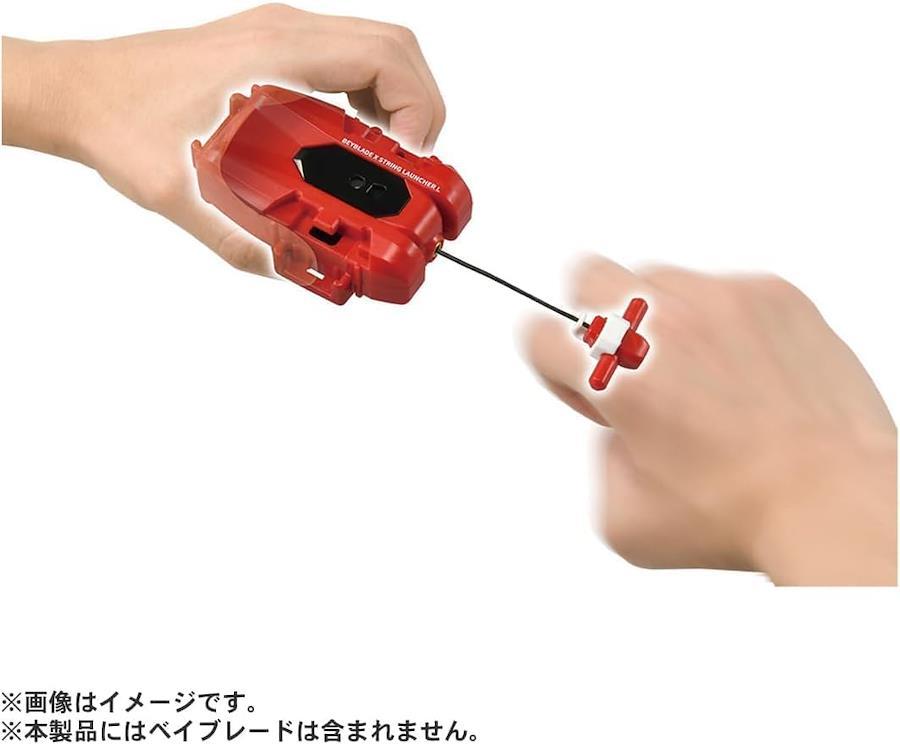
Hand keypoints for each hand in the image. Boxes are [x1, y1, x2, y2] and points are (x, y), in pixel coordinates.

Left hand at [2, 5, 445, 273]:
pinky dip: (372, 98)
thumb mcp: (180, 191)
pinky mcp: (274, 52)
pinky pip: (347, 62)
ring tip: (395, 160)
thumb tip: (296, 269)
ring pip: (375, 53)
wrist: (81, 92)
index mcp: (275, 54)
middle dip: (423, 110)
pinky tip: (355, 141)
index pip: (384, 60)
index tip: (414, 164)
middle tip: (416, 169)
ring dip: (400, 104)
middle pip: (395, 52)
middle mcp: (286, 34)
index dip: (420, 112)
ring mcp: (282, 37)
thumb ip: (240, 239)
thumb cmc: (121, 120)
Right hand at [525, 257, 896, 584]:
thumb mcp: (625, 519)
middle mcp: (662, 324)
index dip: (556, 367)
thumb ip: (597, 459)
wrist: (835, 500)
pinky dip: (723, 323)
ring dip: (663, 320)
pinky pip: (723, 288)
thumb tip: (618, 425)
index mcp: (616, 375)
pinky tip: (746, 371)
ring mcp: (720, 299)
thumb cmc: (738, 517)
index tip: (582, 385)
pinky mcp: (772, 294)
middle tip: (634, 367)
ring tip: (701, 376)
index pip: (539, 334)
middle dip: (597, 321)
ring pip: (659, 279)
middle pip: (588, 276)